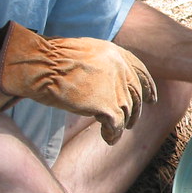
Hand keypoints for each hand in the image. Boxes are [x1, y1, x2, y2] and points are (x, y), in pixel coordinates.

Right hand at [0, 21, 157, 144]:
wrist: (39, 66)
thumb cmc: (50, 60)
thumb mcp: (85, 53)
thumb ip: (102, 64)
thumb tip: (107, 79)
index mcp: (116, 53)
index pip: (141, 71)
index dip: (148, 87)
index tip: (151, 99)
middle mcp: (121, 69)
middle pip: (136, 94)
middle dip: (136, 110)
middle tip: (130, 123)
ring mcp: (116, 87)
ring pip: (128, 111)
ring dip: (121, 124)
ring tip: (113, 133)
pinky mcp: (107, 105)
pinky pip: (117, 125)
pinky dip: (113, 134)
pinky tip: (108, 139)